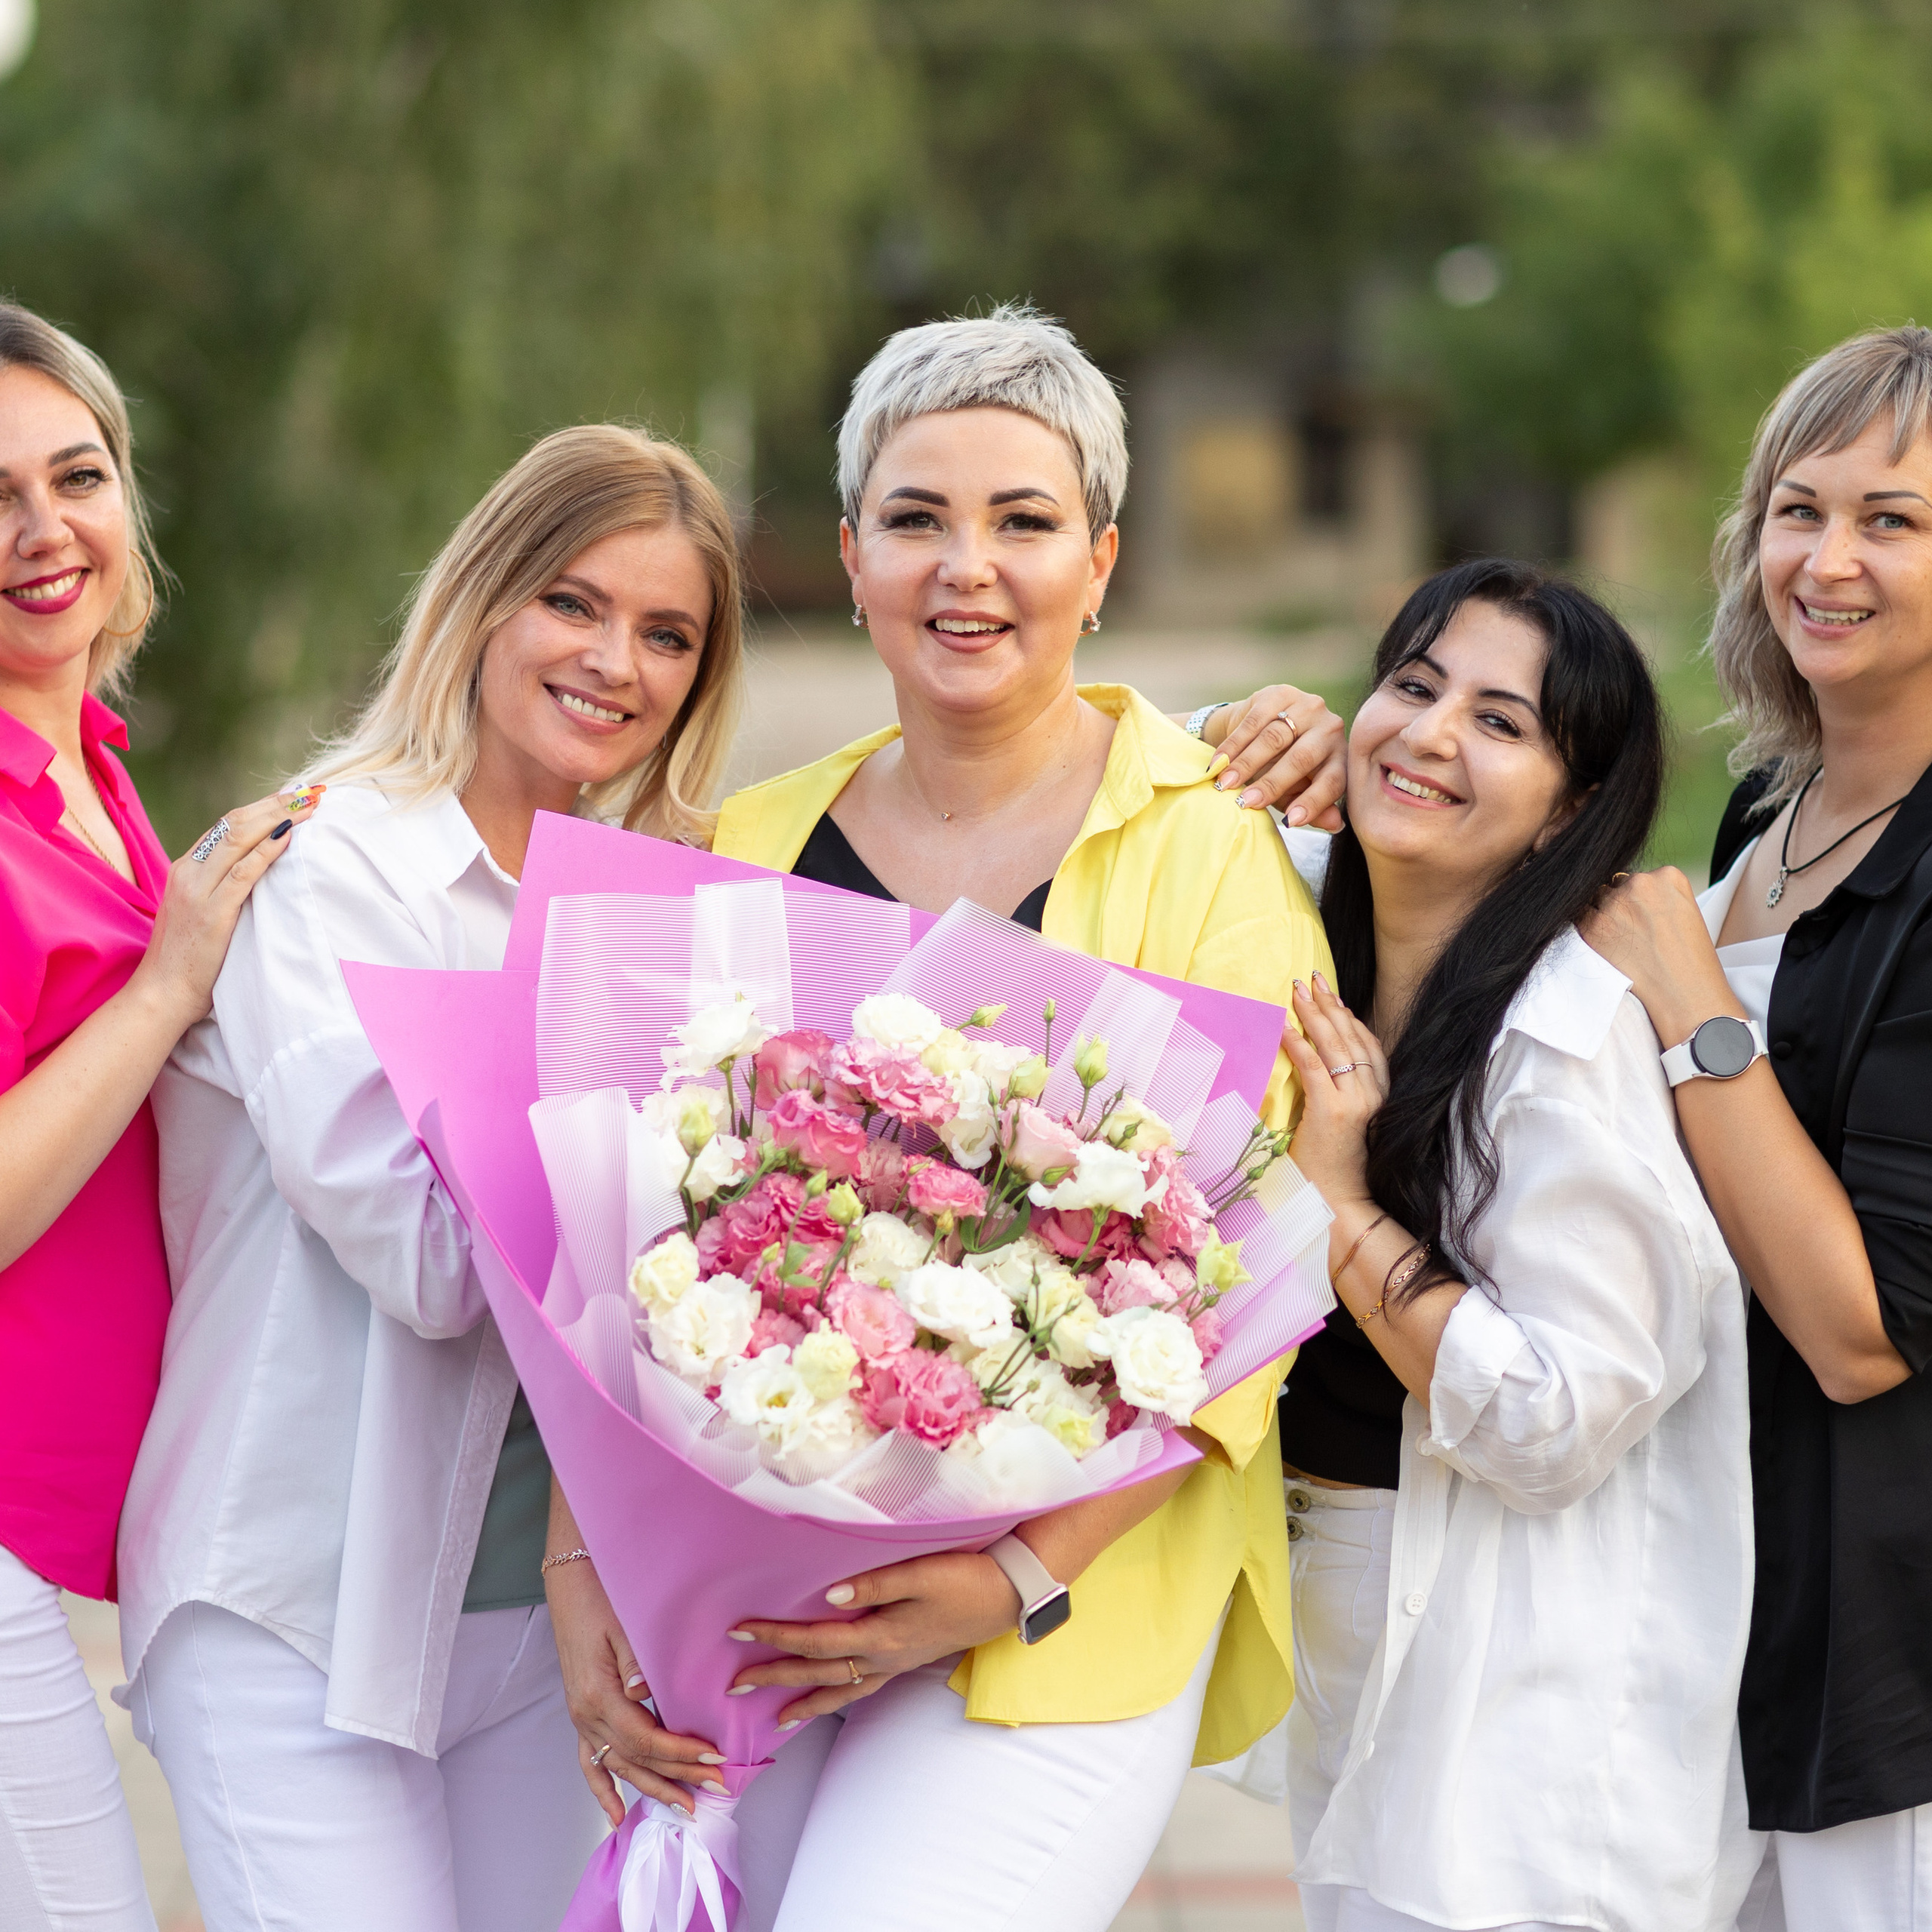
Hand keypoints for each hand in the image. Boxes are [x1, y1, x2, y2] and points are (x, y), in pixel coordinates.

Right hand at [131, 787, 324, 1028]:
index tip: (294, 796)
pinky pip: (243, 873)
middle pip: (236, 823)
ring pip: (239, 838)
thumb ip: (221, 887)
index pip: (228, 824)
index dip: (263, 806)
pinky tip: (289, 836)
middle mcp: (189, 872)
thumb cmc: (188, 957)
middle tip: (312, 791)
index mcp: (186, 869)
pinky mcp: (211, 913)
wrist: (161, 993)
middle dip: (276, 803)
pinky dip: (267, 850)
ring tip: (310, 805)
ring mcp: (197, 891)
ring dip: (279, 817)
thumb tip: (258, 870)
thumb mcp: (201, 911)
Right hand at [546, 1556, 725, 1824]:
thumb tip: (643, 1693)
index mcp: (599, 1695)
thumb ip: (634, 1662)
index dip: (681, 1753)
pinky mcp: (582, 1715)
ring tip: (684, 1808)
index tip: (714, 1758)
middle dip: (679, 1776)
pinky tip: (615, 1816)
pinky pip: (589, 1762)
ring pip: (619, 1767)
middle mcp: (587, 1715)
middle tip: (716, 1788)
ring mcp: (582, 1718)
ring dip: (652, 1789)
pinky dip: (603, 1790)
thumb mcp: (622, 1625)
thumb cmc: (602, 1599)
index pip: (646, 1739)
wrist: (572, 1584)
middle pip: (637, 1759)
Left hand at [725, 1550, 1021, 1729]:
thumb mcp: (922, 1573)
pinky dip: (838, 1697)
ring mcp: (896, 1663)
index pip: (815, 1640)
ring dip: (804, 1700)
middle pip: (819, 1671)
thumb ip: (875, 1583)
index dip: (775, 1635)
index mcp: (881, 1634)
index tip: (739, 1630)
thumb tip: (827, 1596)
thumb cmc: (966, 1578)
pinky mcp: (908, 1659)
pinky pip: (863, 1687)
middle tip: (733, 1685)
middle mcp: (883, 1657)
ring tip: (775, 1717)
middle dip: (775, 1676)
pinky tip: (830, 1696)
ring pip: (840, 1688)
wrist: (1009, 1595)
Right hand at [1206, 686, 1346, 826]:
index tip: (1290, 822)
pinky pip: (1253, 722)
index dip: (1312, 803)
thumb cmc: (1282, 768)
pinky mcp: (1280, 693)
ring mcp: (1307, 706)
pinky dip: (1233, 745)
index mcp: (1340, 756)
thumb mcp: (1297, 791)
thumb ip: (1314, 807)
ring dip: (1246, 764)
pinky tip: (1218, 763)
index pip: (1332, 781)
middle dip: (1271, 783)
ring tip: (1225, 785)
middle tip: (1245, 803)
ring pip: (1274, 739)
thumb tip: (1335, 825)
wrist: (1262, 728)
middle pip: (1302, 758)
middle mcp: (1330, 728)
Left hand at [1281, 974, 1388, 1209]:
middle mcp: (1374, 1095)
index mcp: (1381, 1096)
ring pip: (1335, 1046)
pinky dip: (1298, 1043)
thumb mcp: (1347, 1121)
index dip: (1350, 1017)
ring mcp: (1355, 1102)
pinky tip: (1284, 1026)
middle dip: (1331, 1005)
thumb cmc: (1336, 1164)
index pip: (1369, 1046)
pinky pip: (1313, 1066)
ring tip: (1298, 992)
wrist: (1338, 1200)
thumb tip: (1320, 1065)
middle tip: (1313, 980)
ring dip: (1314, 1014)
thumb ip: (1342, 1093)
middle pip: (1352, 1038)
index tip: (1333, 996)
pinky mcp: (1332, 1111)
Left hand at [1578, 868, 1740, 1046]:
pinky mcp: (1593, 926)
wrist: (1685, 994)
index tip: (1645, 921)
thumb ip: (1655, 896)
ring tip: (1623, 944)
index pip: (1636, 879)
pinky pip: (1580, 919)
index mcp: (1668, 876)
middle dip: (1619, 907)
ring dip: (1602, 918)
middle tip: (1632, 937)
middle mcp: (1640, 883)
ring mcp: (1614, 903)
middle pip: (1614, 887)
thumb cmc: (1689, 959)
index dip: (1637, 902)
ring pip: (1595, 900)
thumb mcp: (1683, 912)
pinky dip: (1590, 932)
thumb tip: (1621, 890)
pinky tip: (1608, 949)